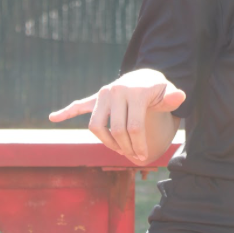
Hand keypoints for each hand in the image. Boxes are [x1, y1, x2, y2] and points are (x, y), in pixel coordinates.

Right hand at [48, 68, 185, 161]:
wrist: (145, 75)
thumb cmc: (158, 89)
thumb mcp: (168, 92)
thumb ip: (173, 97)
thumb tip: (179, 96)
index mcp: (134, 92)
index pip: (133, 127)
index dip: (138, 145)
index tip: (143, 157)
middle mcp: (115, 91)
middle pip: (115, 130)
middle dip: (125, 148)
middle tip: (134, 157)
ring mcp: (103, 94)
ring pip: (96, 126)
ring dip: (106, 142)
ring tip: (119, 150)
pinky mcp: (96, 97)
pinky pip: (80, 105)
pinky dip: (67, 111)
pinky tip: (54, 117)